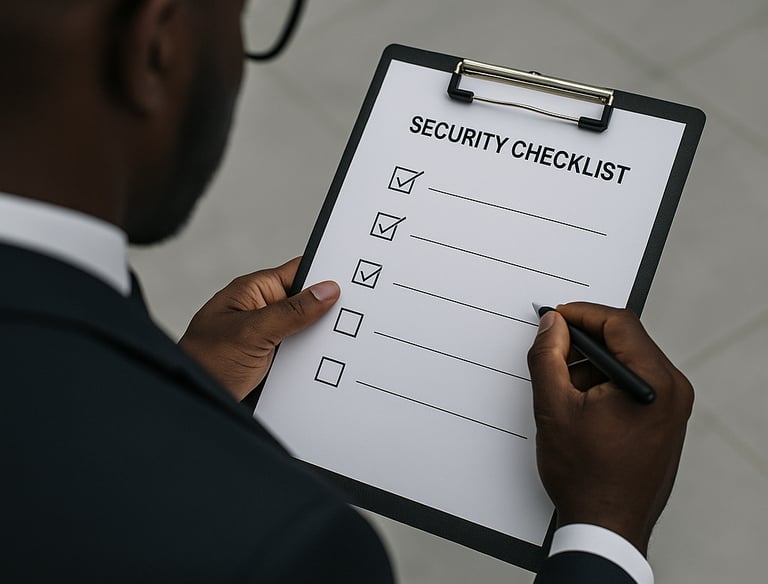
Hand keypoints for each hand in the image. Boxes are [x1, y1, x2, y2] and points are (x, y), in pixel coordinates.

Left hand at [179, 258, 339, 400]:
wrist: (191, 399)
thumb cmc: (204, 362)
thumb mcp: (253, 333)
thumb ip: (291, 311)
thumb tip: (326, 290)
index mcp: (253, 292)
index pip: (298, 272)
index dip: (325, 273)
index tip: (354, 279)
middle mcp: (261, 310)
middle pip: (306, 302)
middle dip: (327, 310)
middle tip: (352, 318)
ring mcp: (266, 335)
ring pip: (305, 330)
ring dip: (319, 339)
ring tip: (338, 344)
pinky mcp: (270, 359)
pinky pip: (299, 352)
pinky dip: (311, 358)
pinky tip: (322, 364)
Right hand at [527, 303, 693, 555]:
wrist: (606, 527)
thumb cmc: (587, 478)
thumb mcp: (554, 408)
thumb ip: (547, 357)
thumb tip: (551, 325)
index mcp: (655, 383)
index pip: (620, 324)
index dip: (581, 314)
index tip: (554, 318)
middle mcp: (672, 392)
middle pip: (625, 341)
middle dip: (583, 341)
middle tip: (551, 348)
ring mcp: (672, 408)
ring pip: (626, 362)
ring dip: (591, 364)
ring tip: (562, 387)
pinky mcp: (663, 420)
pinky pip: (632, 384)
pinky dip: (603, 383)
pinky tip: (578, 403)